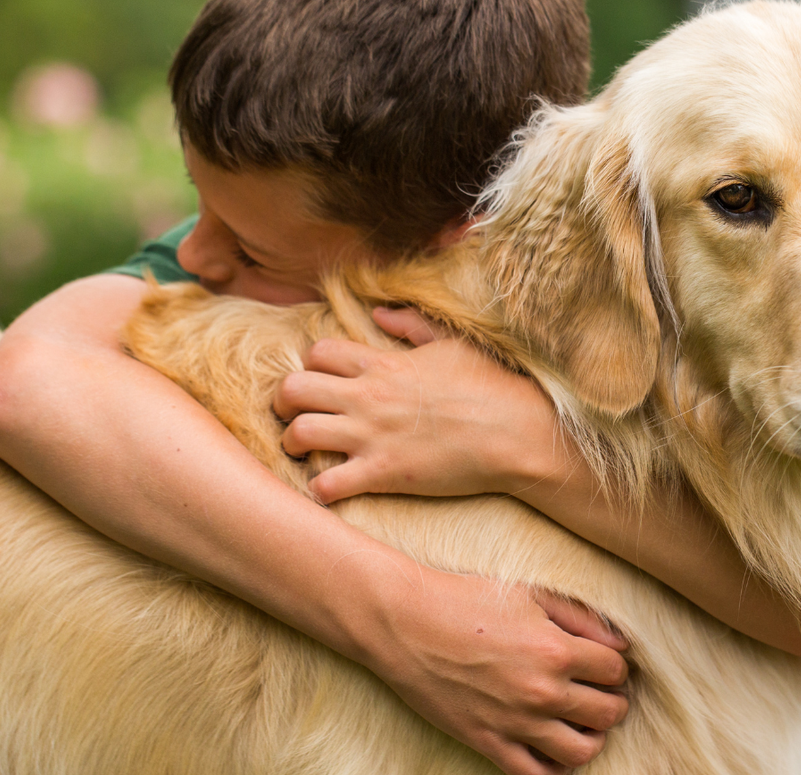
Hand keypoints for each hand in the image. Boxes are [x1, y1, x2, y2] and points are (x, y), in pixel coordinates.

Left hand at [274, 308, 573, 503]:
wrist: (516, 432)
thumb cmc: (491, 386)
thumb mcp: (452, 343)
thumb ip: (412, 325)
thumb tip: (380, 312)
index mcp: (383, 363)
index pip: (317, 353)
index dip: (310, 366)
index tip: (321, 381)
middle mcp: (368, 397)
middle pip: (292, 389)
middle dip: (283, 403)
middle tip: (293, 415)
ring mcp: (372, 436)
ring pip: (298, 434)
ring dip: (292, 444)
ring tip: (303, 452)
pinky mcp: (383, 473)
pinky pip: (327, 484)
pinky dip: (319, 489)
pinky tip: (330, 488)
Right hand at [362, 564, 630, 774]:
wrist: (405, 623)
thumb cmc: (466, 600)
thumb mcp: (530, 594)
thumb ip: (582, 618)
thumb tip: (621, 644)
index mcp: (556, 649)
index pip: (616, 670)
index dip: (614, 666)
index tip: (602, 663)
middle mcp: (541, 690)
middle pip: (608, 712)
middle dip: (612, 701)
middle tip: (599, 692)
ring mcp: (515, 722)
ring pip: (581, 752)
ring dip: (591, 738)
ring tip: (580, 722)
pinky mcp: (487, 742)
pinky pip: (534, 774)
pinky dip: (552, 768)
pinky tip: (550, 747)